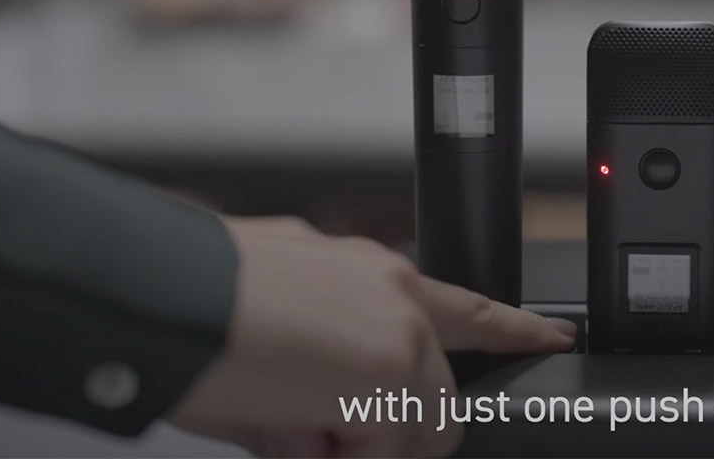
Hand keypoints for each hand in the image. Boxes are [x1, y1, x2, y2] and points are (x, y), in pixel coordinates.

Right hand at [170, 217, 576, 457]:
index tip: (554, 335)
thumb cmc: (190, 308)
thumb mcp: (272, 336)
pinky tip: (283, 423)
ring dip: (354, 449)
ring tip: (281, 415)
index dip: (513, 327)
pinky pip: (381, 455)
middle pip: (437, 406)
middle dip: (380, 442)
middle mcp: (395, 292)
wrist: (160, 295)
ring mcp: (401, 332)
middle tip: (303, 429)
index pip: (463, 305)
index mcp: (368, 274)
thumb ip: (325, 378)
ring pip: (413, 437)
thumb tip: (327, 431)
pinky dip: (330, 457)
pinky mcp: (391, 373)